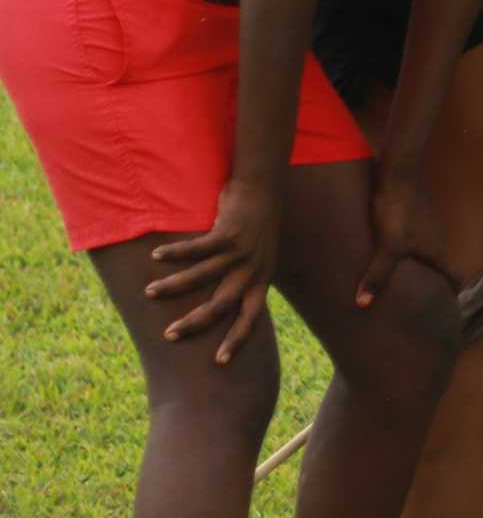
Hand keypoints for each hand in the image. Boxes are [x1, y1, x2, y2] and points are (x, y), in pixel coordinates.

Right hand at [144, 176, 281, 363]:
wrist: (265, 188)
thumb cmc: (254, 226)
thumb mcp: (256, 257)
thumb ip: (239, 279)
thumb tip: (216, 306)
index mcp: (261, 279)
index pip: (252, 317)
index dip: (237, 340)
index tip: (220, 362)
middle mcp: (253, 268)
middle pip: (223, 304)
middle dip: (195, 323)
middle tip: (169, 335)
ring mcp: (242, 250)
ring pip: (203, 276)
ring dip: (174, 286)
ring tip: (149, 293)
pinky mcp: (229, 232)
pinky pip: (198, 248)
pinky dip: (175, 254)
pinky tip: (155, 257)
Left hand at [357, 169, 452, 306]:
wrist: (398, 172)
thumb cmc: (398, 210)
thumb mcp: (387, 246)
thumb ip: (377, 275)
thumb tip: (362, 305)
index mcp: (439, 252)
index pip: (456, 279)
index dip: (453, 296)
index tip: (446, 312)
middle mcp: (439, 240)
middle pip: (444, 268)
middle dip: (436, 287)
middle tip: (423, 305)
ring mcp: (429, 226)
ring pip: (430, 254)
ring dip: (423, 269)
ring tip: (406, 285)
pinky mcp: (416, 216)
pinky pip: (418, 242)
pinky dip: (411, 254)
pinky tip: (392, 258)